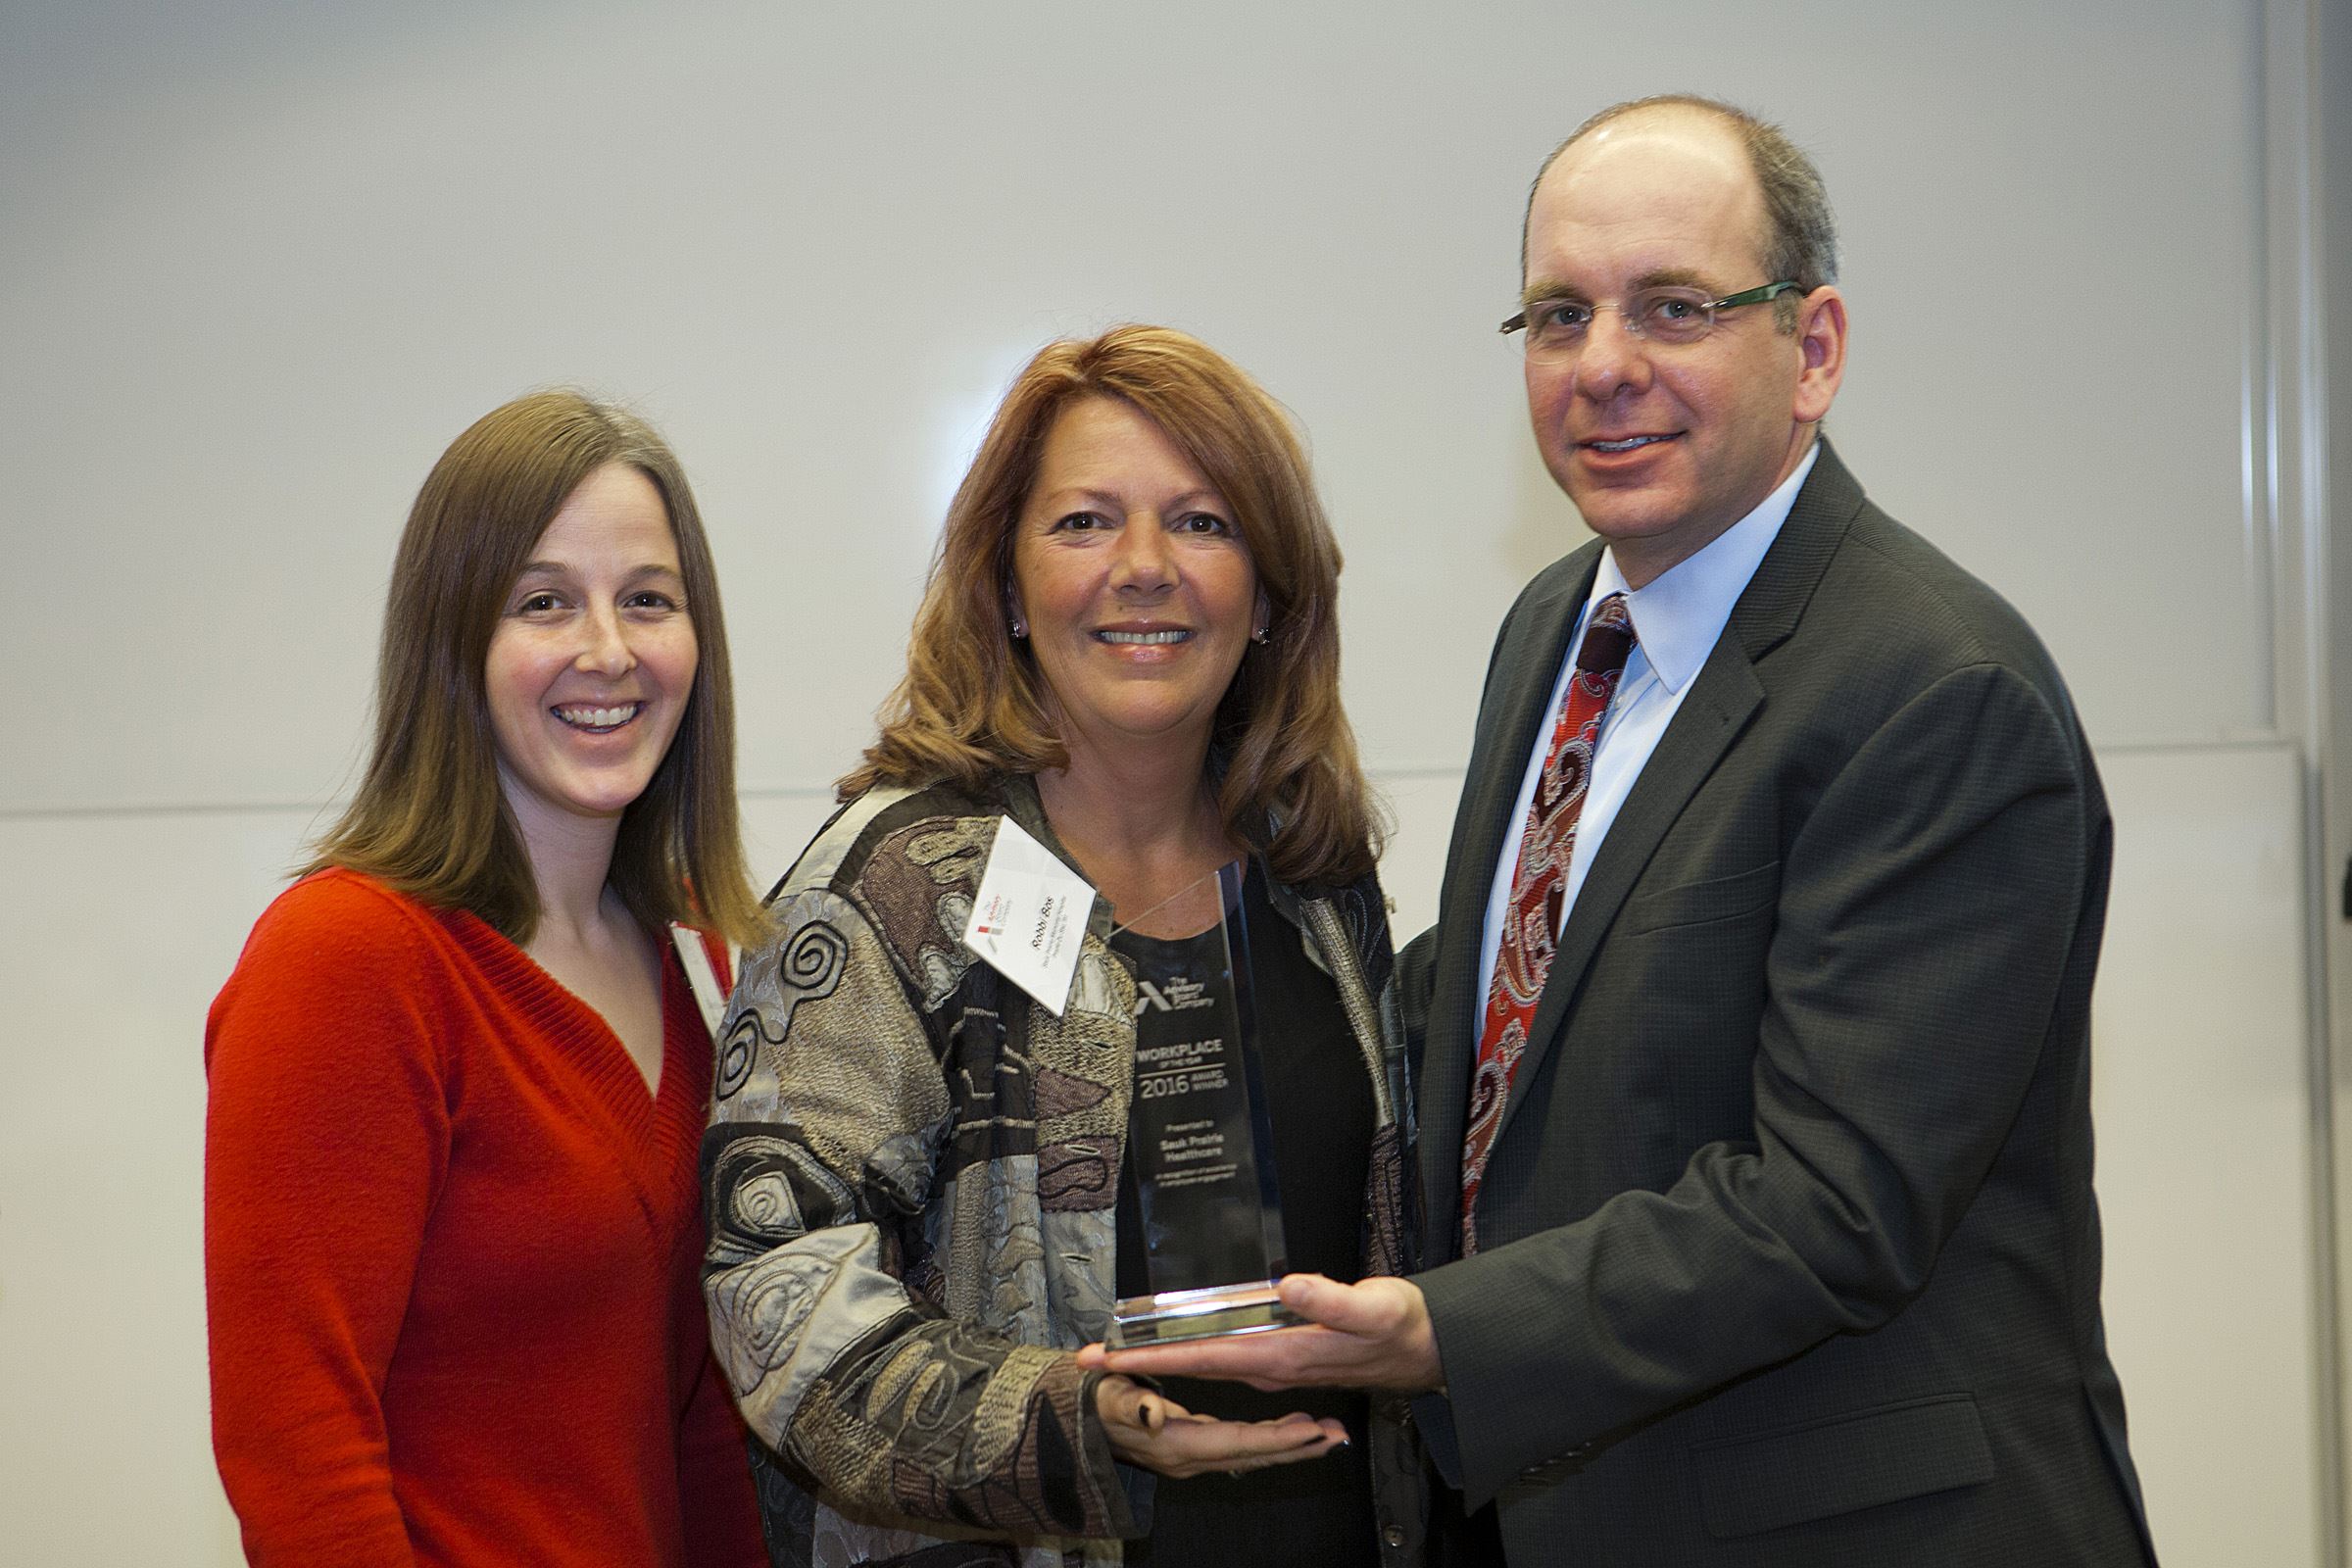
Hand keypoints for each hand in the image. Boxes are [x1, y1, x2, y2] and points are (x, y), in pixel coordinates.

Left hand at [1080, 1274, 1442, 1393]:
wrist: (1429, 1349)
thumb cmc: (1402, 1327)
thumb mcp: (1373, 1307)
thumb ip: (1330, 1299)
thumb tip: (1287, 1286)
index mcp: (1283, 1356)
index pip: (1203, 1357)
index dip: (1151, 1358)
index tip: (1105, 1360)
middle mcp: (1272, 1365)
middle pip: (1195, 1363)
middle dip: (1141, 1363)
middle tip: (1090, 1359)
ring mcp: (1277, 1364)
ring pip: (1210, 1362)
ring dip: (1166, 1358)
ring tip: (1124, 1349)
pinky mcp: (1286, 1356)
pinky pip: (1229, 1358)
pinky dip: (1198, 1351)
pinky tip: (1186, 1341)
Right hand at [1092, 1374, 1345, 1479]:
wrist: (1079, 1424)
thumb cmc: (1095, 1405)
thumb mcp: (1108, 1399)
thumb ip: (1131, 1405)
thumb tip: (1153, 1414)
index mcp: (1177, 1444)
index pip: (1237, 1444)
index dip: (1275, 1439)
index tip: (1311, 1431)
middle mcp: (1191, 1458)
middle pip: (1254, 1456)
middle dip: (1297, 1448)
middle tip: (1335, 1434)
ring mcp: (1194, 1456)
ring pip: (1252, 1455)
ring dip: (1290, 1446)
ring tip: (1326, 1431)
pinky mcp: (1195, 1448)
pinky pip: (1241, 1450)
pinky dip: (1269, 1442)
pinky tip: (1291, 1429)